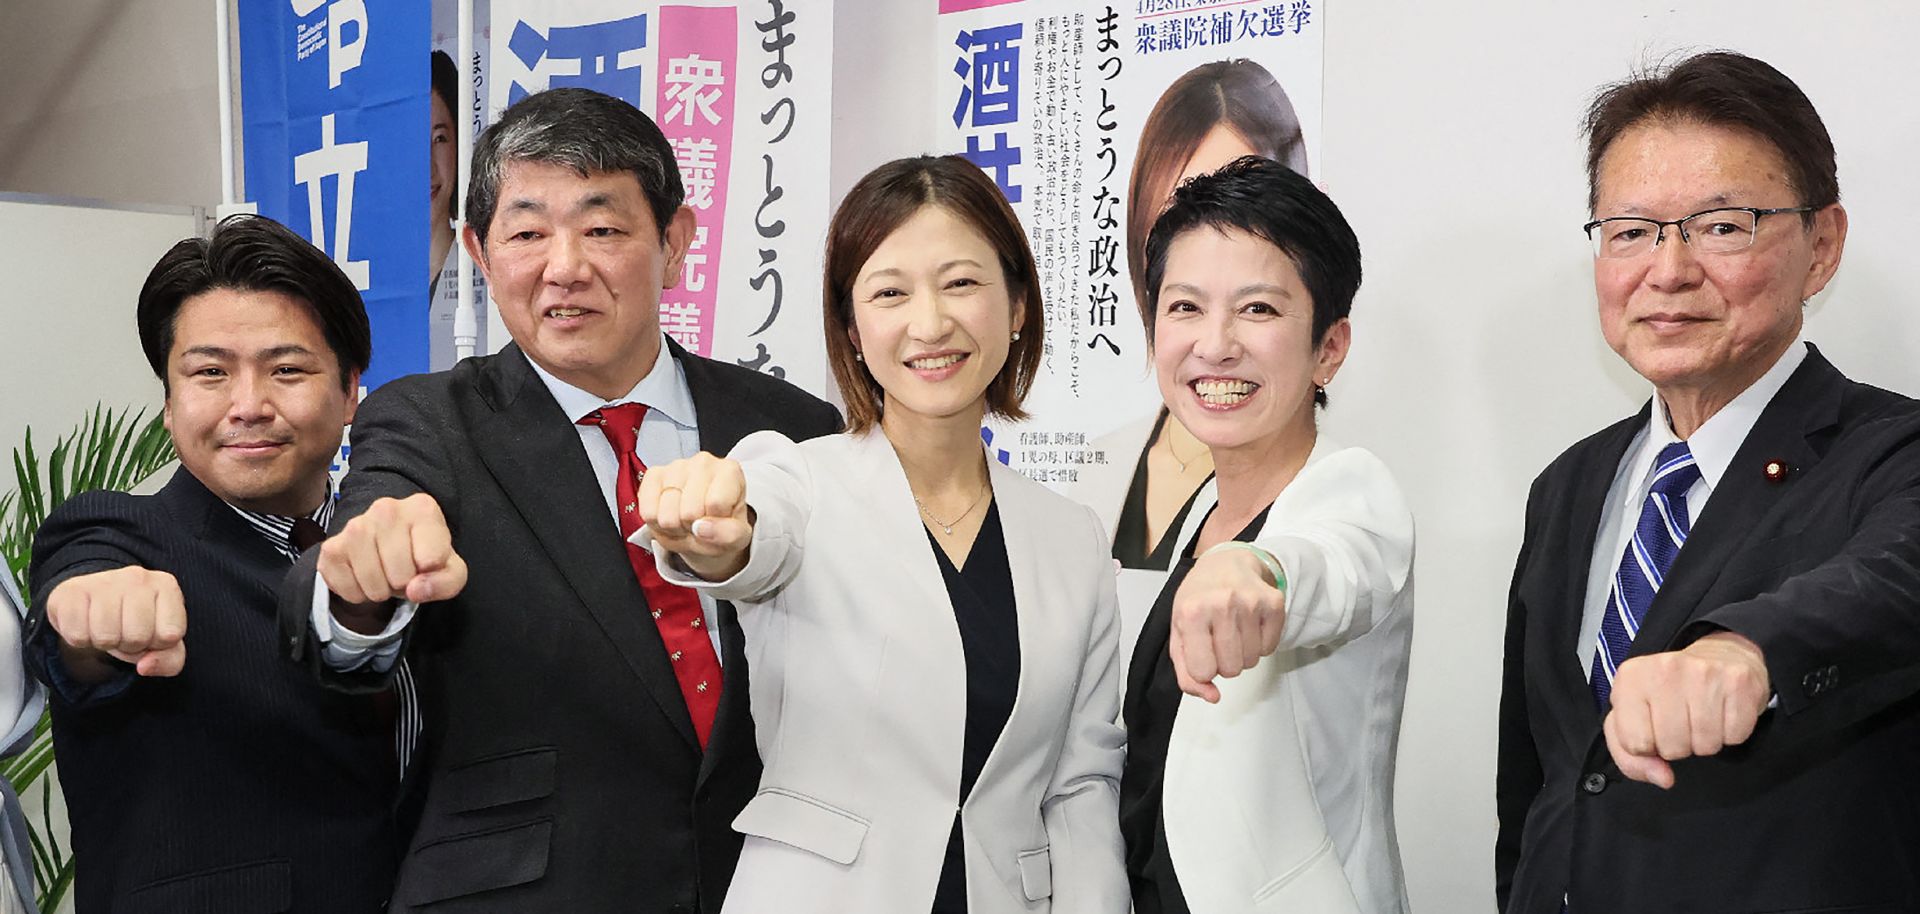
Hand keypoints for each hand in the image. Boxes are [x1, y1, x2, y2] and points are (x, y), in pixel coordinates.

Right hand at [45, 566, 186, 677]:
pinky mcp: (71, 590)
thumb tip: (144, 666)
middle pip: (137, 637)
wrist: (90, 602)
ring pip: (106, 637)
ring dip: (104, 644)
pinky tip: (85, 624)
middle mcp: (137, 577)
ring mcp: (103, 580)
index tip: (149, 632)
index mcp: (166, 586)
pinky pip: (76, 635)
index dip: (156, 644)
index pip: (170, 634)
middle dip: (129, 645)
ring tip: (105, 628)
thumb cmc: (133, 622)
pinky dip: (80, 640)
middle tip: (123, 631)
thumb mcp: (161, 642)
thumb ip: (169, 661)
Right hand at [318, 493, 467, 613]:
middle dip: (405, 584)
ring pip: (372, 583)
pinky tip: (365, 577)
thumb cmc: (424, 556)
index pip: (432, 559)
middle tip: (404, 571)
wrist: (389, 550)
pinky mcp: (331, 547)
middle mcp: (386, 509)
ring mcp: (354, 526)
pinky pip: (348, 589)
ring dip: (382, 591)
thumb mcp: (451, 570)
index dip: (432, 573)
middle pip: (401, 574)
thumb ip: (446, 581)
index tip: (429, 562)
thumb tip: (414, 590)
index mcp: (422, 509)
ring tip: (386, 574)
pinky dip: (359, 594)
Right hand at [636, 452, 751, 580]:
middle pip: (689, 511)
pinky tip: (669, 515)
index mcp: (730, 471)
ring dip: (675, 527)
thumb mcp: (738, 536)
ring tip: (685, 521)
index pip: (715, 504)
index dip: (714, 523)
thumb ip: (729, 533)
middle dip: (692, 527)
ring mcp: (676, 466)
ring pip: (667, 515)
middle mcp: (703, 462)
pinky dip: (656, 523)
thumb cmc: (722, 525)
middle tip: (699, 523)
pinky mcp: (653, 475)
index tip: (717, 521)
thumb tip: (701, 528)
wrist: (703, 525)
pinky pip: (647, 511)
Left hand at [1168, 545, 1286, 702]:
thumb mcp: (1179, 633)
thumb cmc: (1199, 599)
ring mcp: (1250, 602)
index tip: (1201, 649)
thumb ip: (1187, 673)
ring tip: (1233, 629)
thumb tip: (1212, 697)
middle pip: (1231, 670)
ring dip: (1242, 653)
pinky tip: (1249, 624)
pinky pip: (1270, 649)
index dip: (1203, 666)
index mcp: (1191, 612)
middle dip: (1224, 662)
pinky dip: (1260, 644)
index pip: (1203, 671)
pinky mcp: (1274, 603)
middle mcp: (1222, 604)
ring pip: (1251, 662)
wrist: (1226, 562)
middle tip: (1218, 638)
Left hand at [1602, 631, 1770, 788]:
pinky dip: (1730, 734)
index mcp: (1629, 678)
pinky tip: (1723, 712)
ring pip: (1705, 746)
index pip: (1635, 744)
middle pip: (1672, 748)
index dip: (1647, 747)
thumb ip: (1630, 757)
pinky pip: (1735, 737)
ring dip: (1705, 742)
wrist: (1718, 656)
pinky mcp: (1739, 681)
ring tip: (1701, 716)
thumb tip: (1663, 778)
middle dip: (1678, 746)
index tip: (1653, 728)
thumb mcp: (1633, 719)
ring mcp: (1704, 672)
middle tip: (1682, 722)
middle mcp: (1665, 669)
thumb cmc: (1667, 694)